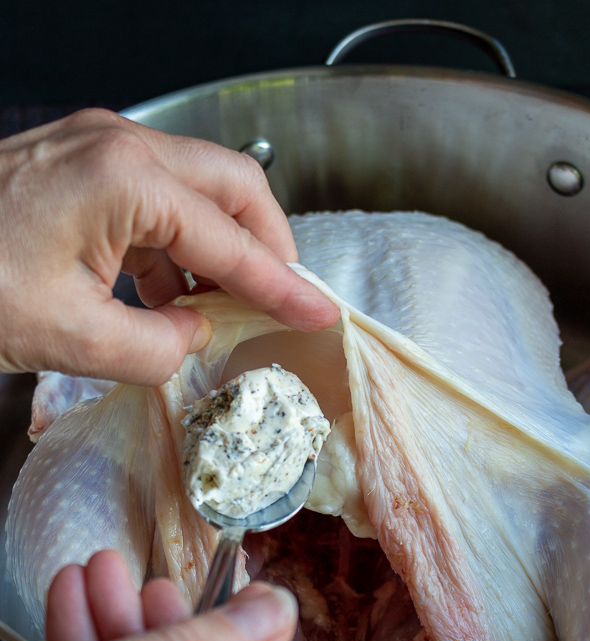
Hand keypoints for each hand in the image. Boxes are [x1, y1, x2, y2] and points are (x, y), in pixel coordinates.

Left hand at [0, 108, 338, 383]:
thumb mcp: (72, 338)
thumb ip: (157, 347)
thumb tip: (193, 335)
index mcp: (127, 180)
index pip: (232, 240)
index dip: (282, 285)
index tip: (318, 310)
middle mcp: (121, 146)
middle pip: (234, 184)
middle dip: (267, 243)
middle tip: (280, 295)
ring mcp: (99, 146)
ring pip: (197, 186)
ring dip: (220, 244)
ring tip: (220, 304)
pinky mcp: (81, 162)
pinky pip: (155, 196)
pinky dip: (175, 243)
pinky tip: (168, 289)